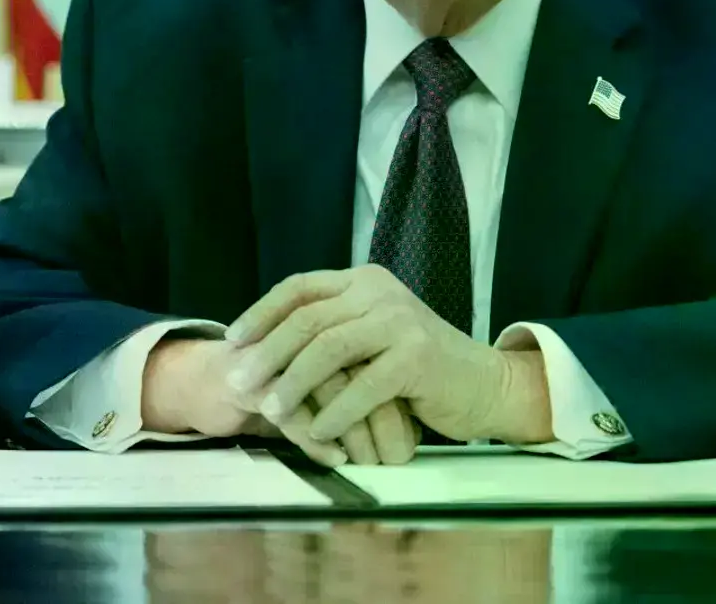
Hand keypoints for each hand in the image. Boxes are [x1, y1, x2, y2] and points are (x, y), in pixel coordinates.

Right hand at [143, 335, 415, 467]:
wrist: (203, 382)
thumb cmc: (268, 383)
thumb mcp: (314, 382)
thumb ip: (350, 384)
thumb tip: (402, 419)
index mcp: (316, 320)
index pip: (367, 349)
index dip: (387, 386)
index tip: (412, 430)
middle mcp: (295, 331)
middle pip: (353, 364)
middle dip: (376, 410)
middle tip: (397, 451)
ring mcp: (271, 354)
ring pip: (326, 386)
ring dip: (350, 426)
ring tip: (370, 459)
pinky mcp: (247, 383)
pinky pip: (291, 413)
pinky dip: (315, 438)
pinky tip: (334, 458)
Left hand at [225, 266, 552, 450]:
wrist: (483, 385)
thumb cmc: (417, 368)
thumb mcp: (370, 335)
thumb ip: (331, 329)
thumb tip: (261, 345)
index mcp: (363, 281)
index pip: (299, 287)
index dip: (261, 312)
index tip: (232, 341)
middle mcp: (378, 292)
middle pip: (306, 318)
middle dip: (266, 353)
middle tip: (239, 383)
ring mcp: (399, 321)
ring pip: (328, 349)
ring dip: (293, 383)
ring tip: (271, 411)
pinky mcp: (417, 357)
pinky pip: (362, 386)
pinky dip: (335, 412)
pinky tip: (317, 434)